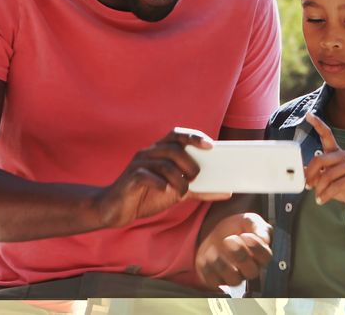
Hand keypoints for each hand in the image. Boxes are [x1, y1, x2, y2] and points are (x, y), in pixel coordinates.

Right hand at [94, 127, 230, 228]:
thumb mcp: (178, 192)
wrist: (117, 209)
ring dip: (178, 178)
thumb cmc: (148, 196)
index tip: (210, 145)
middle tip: (195, 177)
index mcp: (160, 151)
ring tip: (182, 191)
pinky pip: (146, 176)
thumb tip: (227, 192)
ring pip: (163, 163)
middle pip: (173, 148)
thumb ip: (200, 190)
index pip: (177, 135)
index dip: (194, 137)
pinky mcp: (130, 178)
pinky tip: (166, 192)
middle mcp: (149, 153)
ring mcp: (138, 164)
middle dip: (189, 162)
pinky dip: (160, 184)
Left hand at [195, 212, 272, 287]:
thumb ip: (260, 228)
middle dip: (241, 256)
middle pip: (251, 272)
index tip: (246, 235)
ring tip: (214, 249)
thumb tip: (265, 240)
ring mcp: (234, 276)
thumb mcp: (251, 220)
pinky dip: (208, 269)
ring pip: (233, 280)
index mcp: (260, 255)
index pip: (265, 258)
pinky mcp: (217, 279)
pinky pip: (213, 282)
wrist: (219, 229)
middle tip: (230, 239)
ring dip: (223, 266)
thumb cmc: (239, 227)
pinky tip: (207, 254)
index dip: (257, 248)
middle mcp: (249, 269)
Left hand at [304, 113, 344, 212]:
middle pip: (319, 159)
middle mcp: (344, 155)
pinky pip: (334, 186)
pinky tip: (322, 200)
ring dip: (319, 189)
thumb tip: (302, 172)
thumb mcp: (327, 180)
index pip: (327, 135)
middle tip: (307, 186)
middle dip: (310, 175)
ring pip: (326, 175)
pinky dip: (325, 195)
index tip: (308, 115)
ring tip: (318, 196)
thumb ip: (316, 174)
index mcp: (336, 153)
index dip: (318, 124)